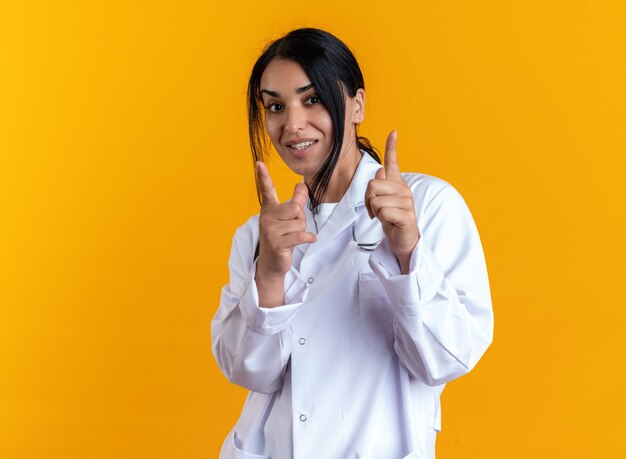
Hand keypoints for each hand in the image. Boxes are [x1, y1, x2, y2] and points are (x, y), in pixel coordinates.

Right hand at [255, 162, 315, 304]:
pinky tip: (309, 240)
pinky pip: (300, 235)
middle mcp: (266, 217)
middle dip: (300, 219)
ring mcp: (270, 231)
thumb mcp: (288, 218)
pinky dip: (308, 238)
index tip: (259, 163)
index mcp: (269, 209)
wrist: (272, 263)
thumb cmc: (281, 237)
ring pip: (299, 223)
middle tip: (292, 229)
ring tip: (292, 238)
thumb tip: (301, 184)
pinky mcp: (276, 243)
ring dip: (302, 231)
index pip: (267, 189)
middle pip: (295, 208)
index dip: (263, 176)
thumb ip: (296, 200)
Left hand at [364, 131, 419, 273]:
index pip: (393, 162)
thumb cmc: (391, 218)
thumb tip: (380, 170)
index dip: (392, 147)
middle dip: (368, 199)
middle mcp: (403, 189)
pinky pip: (383, 211)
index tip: (393, 132)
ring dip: (375, 211)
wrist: (402, 239)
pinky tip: (389, 222)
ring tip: (384, 216)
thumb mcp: (382, 201)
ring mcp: (406, 202)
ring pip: (376, 199)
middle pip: (373, 184)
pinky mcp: (406, 215)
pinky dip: (381, 219)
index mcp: (397, 184)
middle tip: (376, 210)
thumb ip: (380, 186)